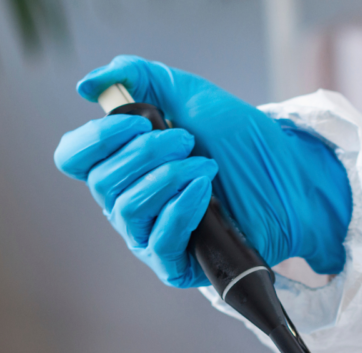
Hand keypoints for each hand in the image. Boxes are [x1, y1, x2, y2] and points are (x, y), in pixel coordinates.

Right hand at [54, 55, 351, 287]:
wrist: (287, 180)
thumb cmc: (241, 143)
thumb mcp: (188, 95)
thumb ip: (138, 77)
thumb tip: (89, 85)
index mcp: (122, 165)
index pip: (74, 159)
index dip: (95, 139)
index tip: (135, 120)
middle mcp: (128, 204)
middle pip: (101, 182)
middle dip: (144, 153)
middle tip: (187, 141)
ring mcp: (150, 237)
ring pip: (128, 209)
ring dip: (166, 178)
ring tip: (205, 166)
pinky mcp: (176, 265)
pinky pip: (159, 240)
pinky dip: (179, 209)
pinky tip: (203, 191)